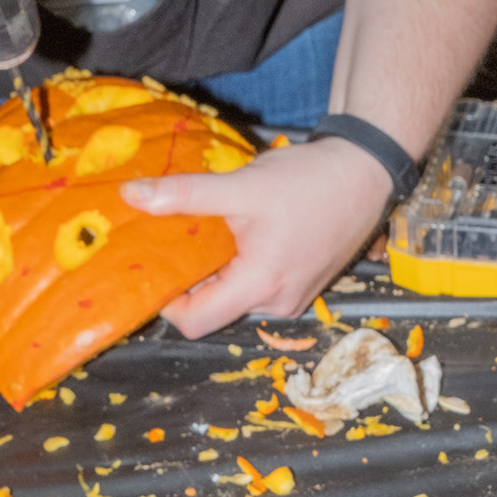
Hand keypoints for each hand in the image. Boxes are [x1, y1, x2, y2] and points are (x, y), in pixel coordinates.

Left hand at [122, 137, 391, 337]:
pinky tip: (244, 231)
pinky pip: (257, 285)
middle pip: (214, 309)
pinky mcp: (301, 285)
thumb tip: (130, 196)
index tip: (154, 264)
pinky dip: (241, 264)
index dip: (167, 300)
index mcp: (260, 287)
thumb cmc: (309, 182)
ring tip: (215, 228)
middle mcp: (276, 304)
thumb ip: (185, 195)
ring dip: (218, 268)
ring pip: (235, 295)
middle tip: (176, 237)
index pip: (195, 321)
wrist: (365, 174)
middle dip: (192, 277)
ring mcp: (292, 298)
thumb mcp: (241, 187)